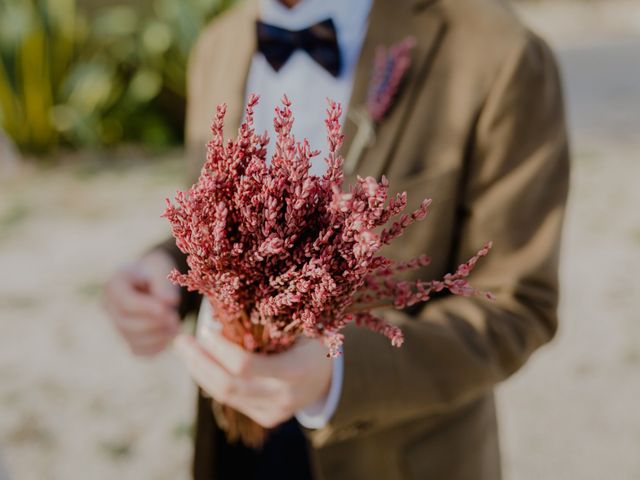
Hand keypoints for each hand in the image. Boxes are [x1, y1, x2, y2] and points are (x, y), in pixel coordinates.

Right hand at [104, 250, 179, 355]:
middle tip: (175, 318)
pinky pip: (140, 351)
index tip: (165, 309)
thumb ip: (164, 285)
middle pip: (126, 323)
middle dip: (154, 323)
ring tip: (176, 325)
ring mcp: (116, 326)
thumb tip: (169, 303)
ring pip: (133, 340)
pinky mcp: (128, 340)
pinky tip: (170, 334)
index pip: (125, 302)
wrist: (150, 282)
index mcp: (113, 286)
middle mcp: (109, 308)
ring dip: (158, 336)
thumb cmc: (155, 273)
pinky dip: (158, 346)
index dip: (145, 308)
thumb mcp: (160, 270)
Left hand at [174, 328, 332, 428]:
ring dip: (200, 372)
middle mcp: (284, 396)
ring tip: (185, 350)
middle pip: (228, 386)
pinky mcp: (267, 417)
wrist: (330, 374)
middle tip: (180, 341)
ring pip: (226, 397)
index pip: (245, 366)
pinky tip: (203, 364)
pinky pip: (233, 401)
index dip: (220, 349)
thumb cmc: (311, 339)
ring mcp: (275, 411)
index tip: (205, 330)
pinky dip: (213, 381)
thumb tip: (223, 309)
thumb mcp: (297, 325)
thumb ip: (267, 321)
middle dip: (199, 362)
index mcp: (295, 370)